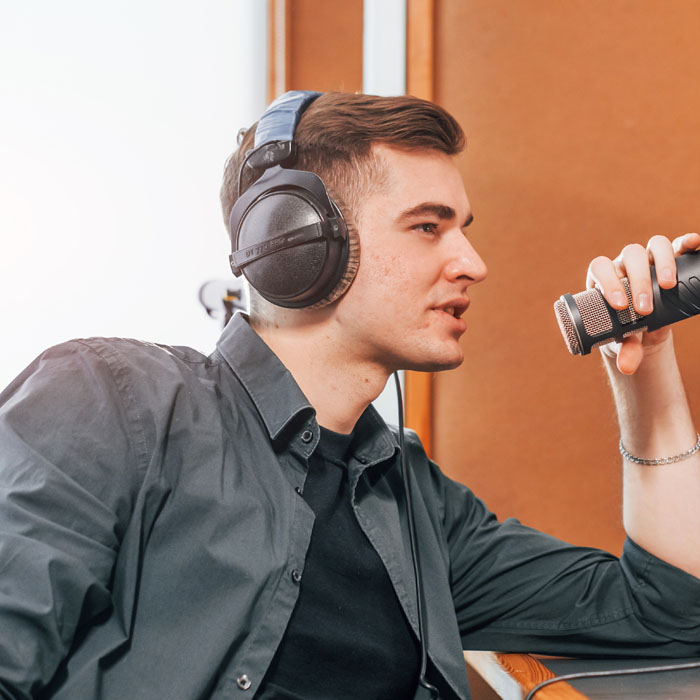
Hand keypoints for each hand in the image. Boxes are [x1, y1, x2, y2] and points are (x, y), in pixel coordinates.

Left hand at [585, 232, 699, 374]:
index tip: (619, 305)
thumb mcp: (623, 341)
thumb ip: (625, 350)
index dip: (608, 282)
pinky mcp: (670, 262)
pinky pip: (677, 246)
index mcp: (604, 278)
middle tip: (644, 308)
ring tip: (667, 286)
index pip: (601, 268)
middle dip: (637, 281)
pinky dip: (684, 243)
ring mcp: (647, 261)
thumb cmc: (624, 331)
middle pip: (629, 257)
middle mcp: (625, 264)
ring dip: (661, 263)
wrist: (642, 331)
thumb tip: (627, 366)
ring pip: (652, 247)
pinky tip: (693, 243)